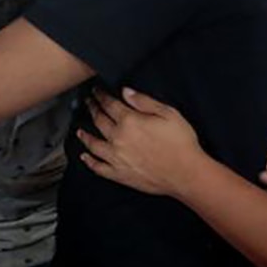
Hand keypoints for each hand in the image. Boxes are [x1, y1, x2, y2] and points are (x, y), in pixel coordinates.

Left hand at [77, 88, 203, 197]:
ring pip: (93, 144)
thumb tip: (126, 91)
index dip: (101, 96)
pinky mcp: (120, 174)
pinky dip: (89, 162)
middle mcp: (118, 139)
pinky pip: (99, 167)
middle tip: (89, 104)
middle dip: (93, 110)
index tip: (96, 91)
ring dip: (85, 136)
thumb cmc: (181, 143)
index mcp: (130, 121)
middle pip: (99, 121)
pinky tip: (85, 157)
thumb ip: (144, 101)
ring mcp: (117, 158)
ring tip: (80, 131)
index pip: (109, 104)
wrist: (186, 174)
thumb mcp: (168, 113)